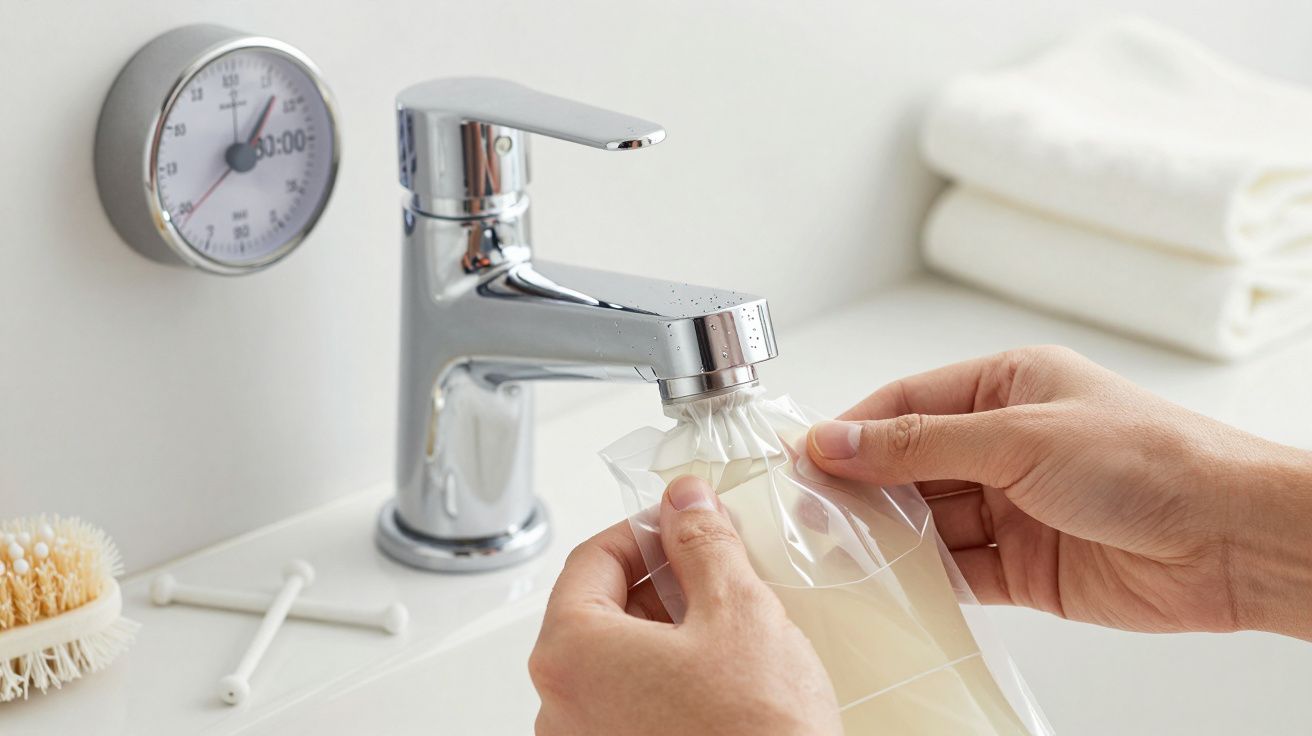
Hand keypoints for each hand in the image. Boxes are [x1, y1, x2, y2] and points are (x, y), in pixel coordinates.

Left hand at [529, 476, 840, 735]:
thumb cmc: (755, 735)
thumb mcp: (738, 612)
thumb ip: (703, 544)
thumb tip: (685, 504)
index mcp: (571, 652)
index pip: (590, 559)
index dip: (644, 530)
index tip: (682, 523)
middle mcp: (560, 706)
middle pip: (598, 611)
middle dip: (659, 582)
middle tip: (715, 570)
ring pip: (616, 662)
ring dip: (666, 632)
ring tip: (729, 627)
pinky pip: (628, 707)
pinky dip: (665, 680)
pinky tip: (721, 679)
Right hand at [805, 345, 1311, 639]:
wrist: (1230, 541)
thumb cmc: (1148, 461)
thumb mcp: (1018, 436)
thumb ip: (919, 445)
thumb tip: (836, 441)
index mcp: (1007, 387)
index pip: (908, 404)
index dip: (854, 431)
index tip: (806, 458)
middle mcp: (1007, 444)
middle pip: (911, 465)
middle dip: (865, 489)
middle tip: (812, 513)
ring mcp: (1015, 506)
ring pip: (930, 521)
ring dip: (891, 538)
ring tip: (842, 553)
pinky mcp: (1026, 566)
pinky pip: (958, 570)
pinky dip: (925, 579)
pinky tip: (893, 585)